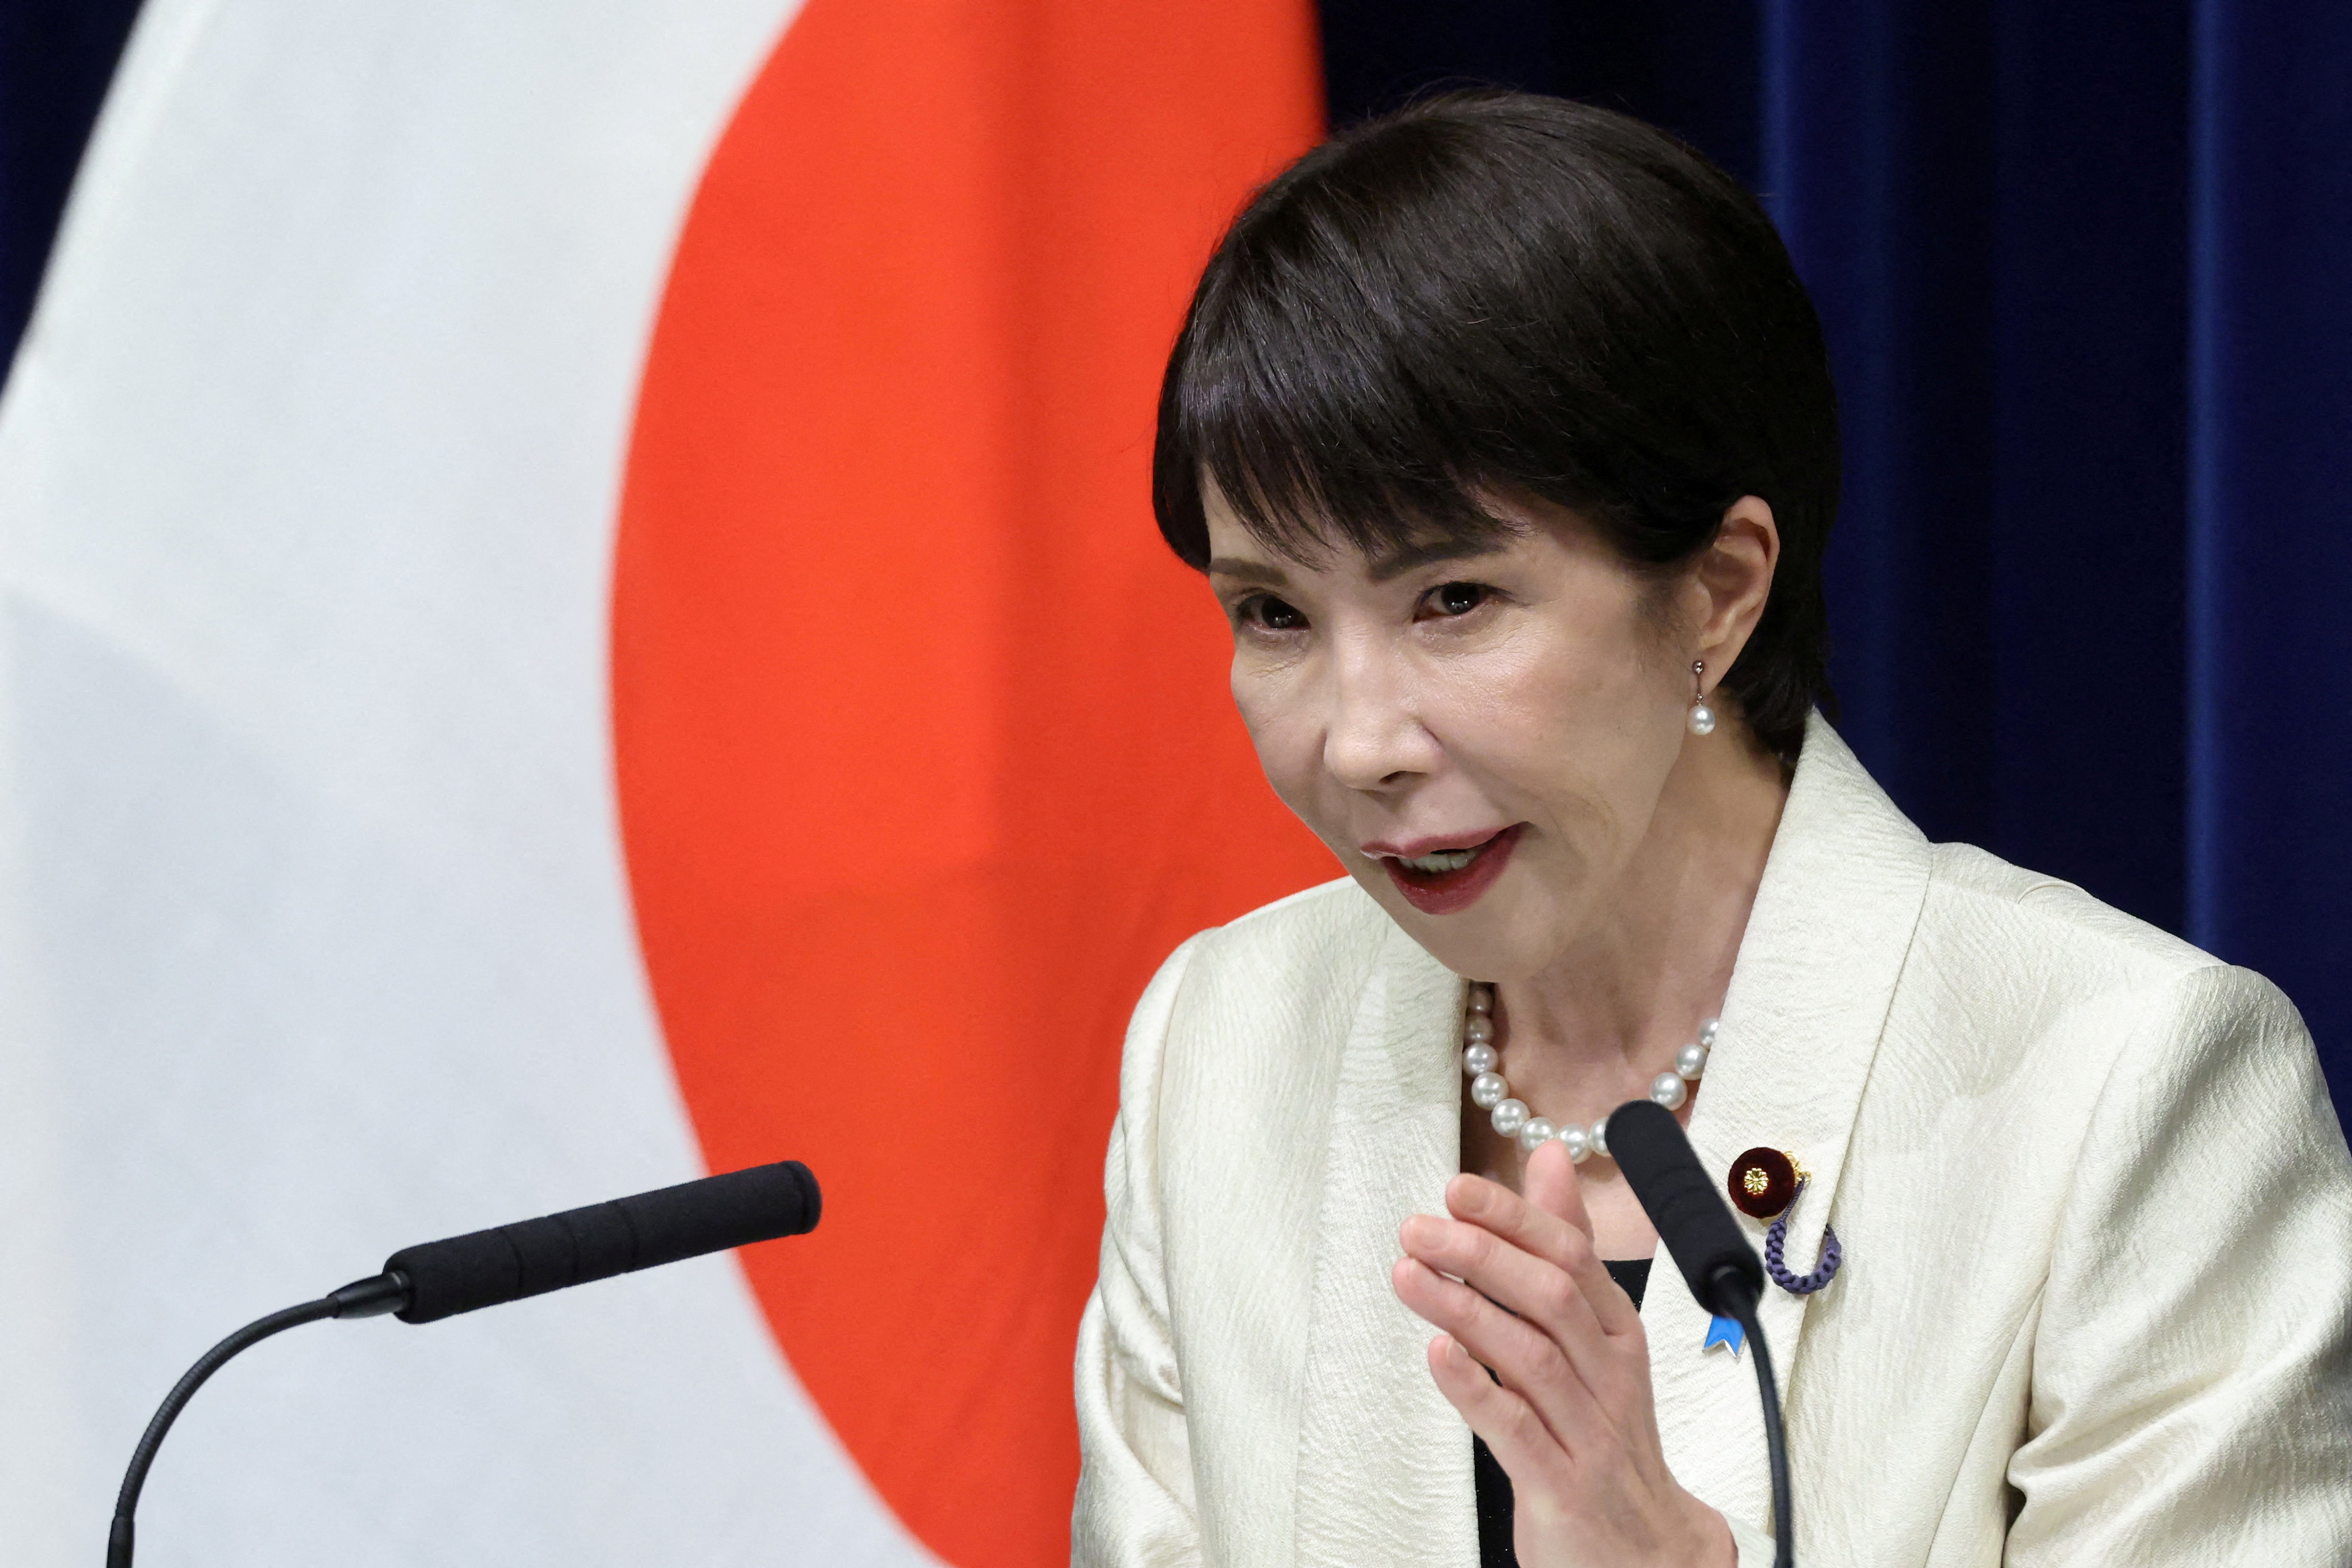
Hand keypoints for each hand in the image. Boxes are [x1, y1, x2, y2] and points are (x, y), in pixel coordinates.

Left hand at [1392, 1139, 1732, 1567]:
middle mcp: (1607, 1374)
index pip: (1570, 1257)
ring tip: (1408, 1275)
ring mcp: (1586, 1431)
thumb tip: (1548, 1158)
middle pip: (1550, 1298)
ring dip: (1464, 1311)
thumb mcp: (1595, 1334)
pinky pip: (1516, 1430)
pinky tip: (1436, 1357)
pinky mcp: (1562, 1484)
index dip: (1513, 1218)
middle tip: (1418, 1229)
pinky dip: (1474, 1391)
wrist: (1647, 1549)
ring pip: (1530, 1357)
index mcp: (1616, 1332)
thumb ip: (1566, 1248)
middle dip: (1481, 1255)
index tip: (1456, 1190)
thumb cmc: (1605, 1430)